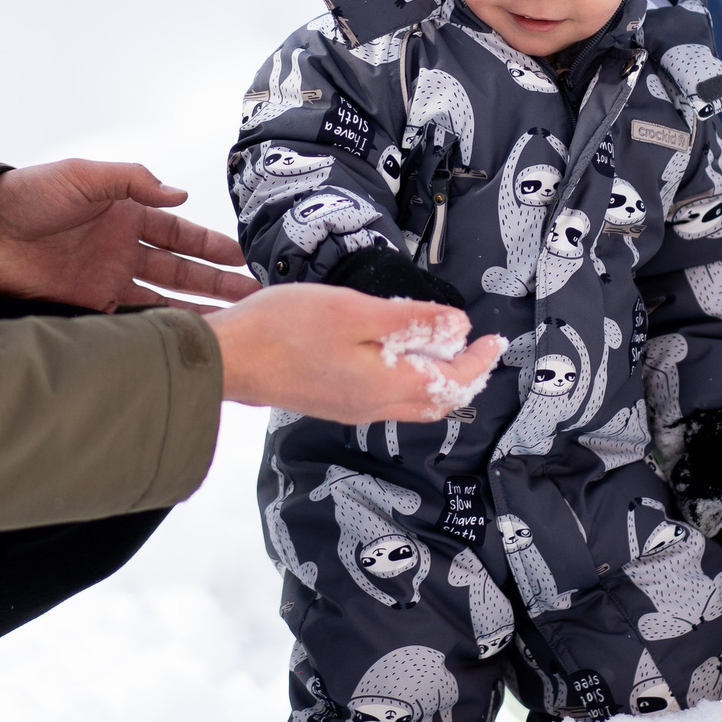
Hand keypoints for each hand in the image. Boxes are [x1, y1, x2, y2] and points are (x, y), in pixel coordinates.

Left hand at [0, 160, 253, 311]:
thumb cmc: (27, 195)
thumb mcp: (85, 175)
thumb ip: (133, 181)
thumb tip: (181, 194)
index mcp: (126, 214)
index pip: (180, 233)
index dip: (211, 245)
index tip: (243, 257)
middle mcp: (122, 248)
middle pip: (181, 270)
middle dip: (217, 283)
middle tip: (252, 296)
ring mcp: (107, 279)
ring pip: (164, 298)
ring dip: (196, 309)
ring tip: (231, 322)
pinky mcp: (87, 305)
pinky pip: (131, 319)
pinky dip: (157, 327)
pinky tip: (182, 336)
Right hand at [207, 286, 504, 422]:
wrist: (227, 360)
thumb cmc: (285, 328)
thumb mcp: (355, 312)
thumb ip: (410, 321)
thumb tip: (458, 328)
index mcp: (386, 385)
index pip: (452, 382)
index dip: (478, 361)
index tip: (494, 339)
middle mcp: (373, 406)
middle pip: (436, 400)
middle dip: (463, 375)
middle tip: (477, 348)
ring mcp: (350, 408)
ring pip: (411, 401)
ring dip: (436, 378)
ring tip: (443, 348)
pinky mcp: (331, 402)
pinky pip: (386, 397)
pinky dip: (407, 379)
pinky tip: (396, 354)